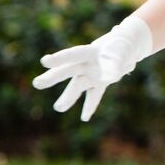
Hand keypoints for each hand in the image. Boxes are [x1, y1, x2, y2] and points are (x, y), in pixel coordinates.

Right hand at [32, 16, 152, 121]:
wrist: (127, 47)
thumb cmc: (120, 46)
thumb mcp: (120, 52)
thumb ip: (113, 65)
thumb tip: (108, 79)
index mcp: (89, 51)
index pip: (72, 54)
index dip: (60, 58)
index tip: (45, 61)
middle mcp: (86, 64)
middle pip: (67, 70)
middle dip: (53, 77)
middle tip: (37, 83)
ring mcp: (91, 74)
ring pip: (77, 86)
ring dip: (68, 98)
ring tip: (58, 108)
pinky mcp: (99, 83)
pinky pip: (93, 95)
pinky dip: (90, 106)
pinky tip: (84, 118)